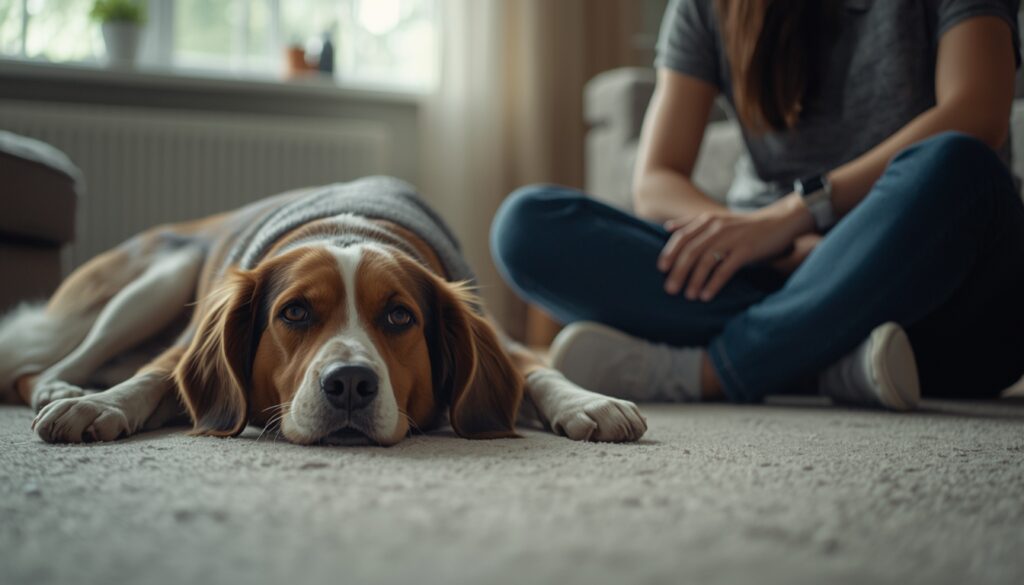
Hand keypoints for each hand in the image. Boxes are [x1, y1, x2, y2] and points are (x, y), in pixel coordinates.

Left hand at [658, 193, 814, 300]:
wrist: (779, 221)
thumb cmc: (745, 226)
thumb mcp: (718, 220)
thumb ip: (693, 223)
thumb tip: (668, 227)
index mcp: (707, 221)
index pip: (682, 237)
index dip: (669, 253)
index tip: (661, 269)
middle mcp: (716, 228)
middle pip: (690, 251)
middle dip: (678, 271)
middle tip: (669, 290)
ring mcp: (731, 239)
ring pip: (706, 261)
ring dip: (694, 280)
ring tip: (687, 296)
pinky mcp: (746, 250)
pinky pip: (725, 269)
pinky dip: (714, 284)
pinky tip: (706, 295)